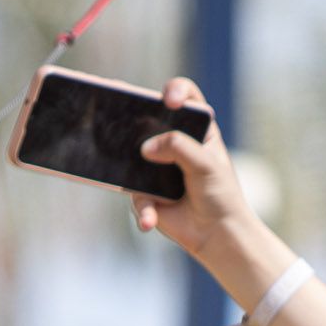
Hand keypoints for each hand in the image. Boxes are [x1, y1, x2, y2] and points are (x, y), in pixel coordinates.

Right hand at [128, 76, 274, 291]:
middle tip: (112, 94)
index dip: (175, 91)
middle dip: (126, 108)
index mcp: (195, 129)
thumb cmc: (220, 194)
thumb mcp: (207, 166)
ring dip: (118, 152)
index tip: (170, 101)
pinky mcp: (142, 190)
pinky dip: (144, 209)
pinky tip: (150, 219)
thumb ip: (180, 148)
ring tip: (105, 149)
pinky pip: (134, 195)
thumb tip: (146, 148)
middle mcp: (171, 142)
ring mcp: (153, 165)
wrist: (216, 234)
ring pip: (128, 152)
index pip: (185, 98)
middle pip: (145, 118)